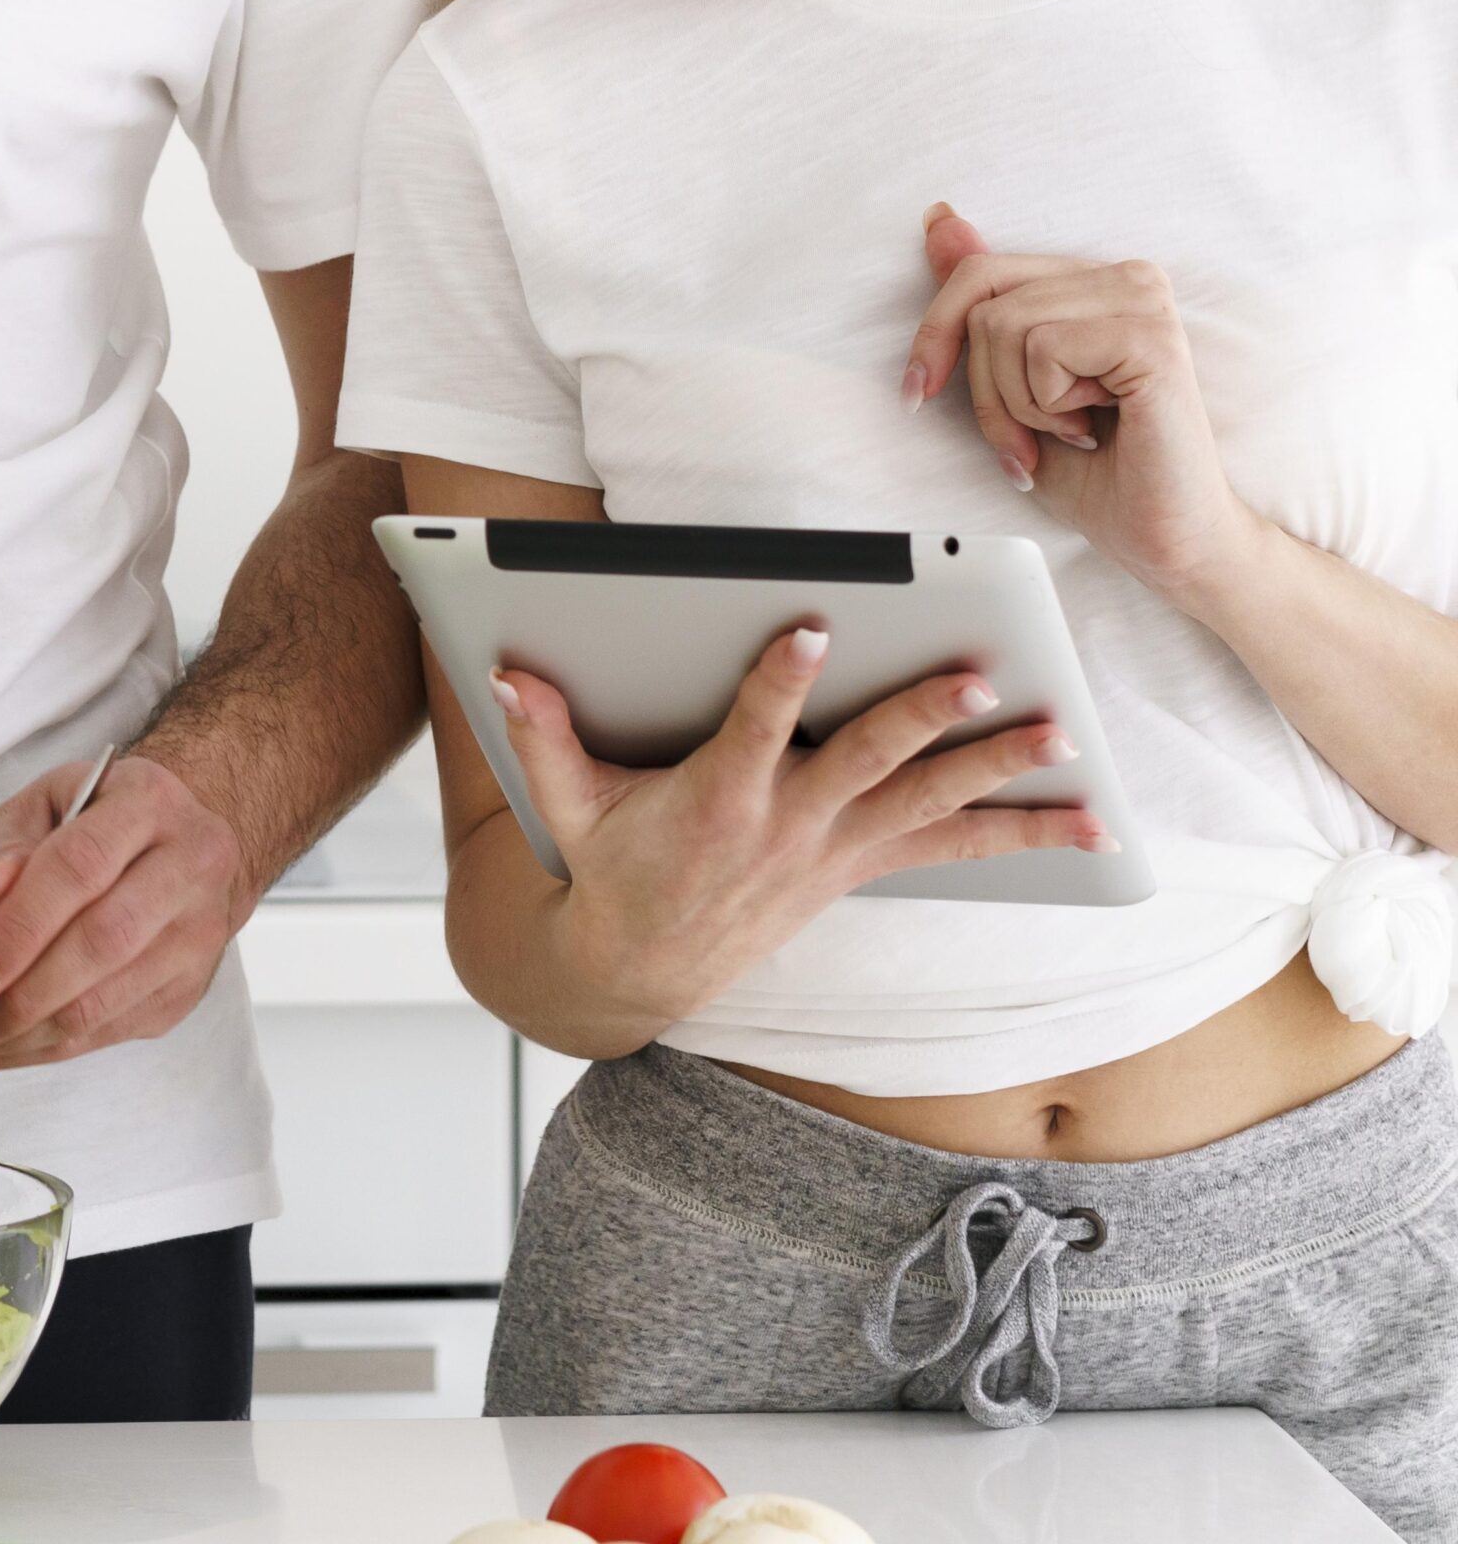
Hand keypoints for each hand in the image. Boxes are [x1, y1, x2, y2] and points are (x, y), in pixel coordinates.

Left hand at [0, 753, 248, 1071]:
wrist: (183, 842)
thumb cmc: (102, 817)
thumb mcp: (47, 800)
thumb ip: (9, 843)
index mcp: (151, 803)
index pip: (80, 868)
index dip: (16, 928)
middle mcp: (190, 867)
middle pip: (101, 944)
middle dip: (17, 995)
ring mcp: (197, 936)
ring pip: (104, 1004)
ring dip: (22, 1035)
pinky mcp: (187, 989)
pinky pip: (107, 1034)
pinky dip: (43, 1048)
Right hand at [496, 624, 1110, 1040]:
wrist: (641, 969)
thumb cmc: (607, 870)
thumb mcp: (564, 807)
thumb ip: (541, 735)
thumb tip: (504, 673)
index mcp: (718, 800)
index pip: (755, 727)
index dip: (783, 679)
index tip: (816, 627)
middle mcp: (789, 827)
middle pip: (870, 763)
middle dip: (927, 718)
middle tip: (981, 678)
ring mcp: (834, 850)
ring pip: (930, 805)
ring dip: (1001, 774)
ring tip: (1062, 737)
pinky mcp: (860, 865)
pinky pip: (953, 847)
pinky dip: (1021, 833)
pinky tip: (1091, 823)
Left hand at [905, 201, 1254, 600]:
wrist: (1162, 536)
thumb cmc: (1096, 469)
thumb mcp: (1010, 383)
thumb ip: (980, 301)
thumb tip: (939, 219)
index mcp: (1090, 280)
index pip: (978, 272)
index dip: (934, 336)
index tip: (917, 394)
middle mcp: (1124, 276)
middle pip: (984, 303)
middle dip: (984, 390)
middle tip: (1024, 441)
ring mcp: (1143, 300)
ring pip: (1005, 326)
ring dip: (1018, 405)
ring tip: (1069, 432)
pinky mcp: (1152, 337)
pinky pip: (1044, 350)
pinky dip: (1048, 405)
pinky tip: (1096, 426)